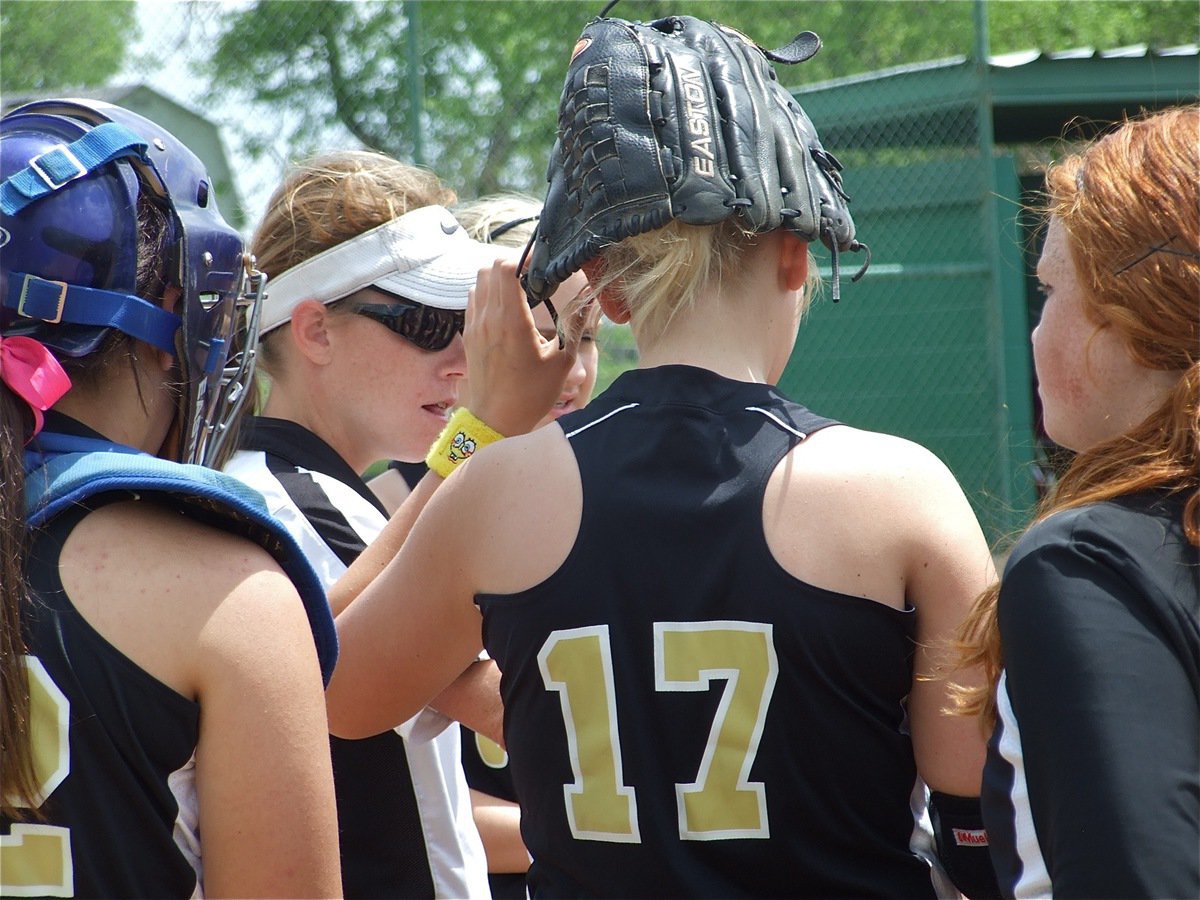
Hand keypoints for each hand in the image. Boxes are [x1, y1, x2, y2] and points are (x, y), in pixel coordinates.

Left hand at [465, 259, 579, 435]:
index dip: (524, 257)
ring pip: (479, 281)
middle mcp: (489, 318)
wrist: (495, 421)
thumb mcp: (562, 363)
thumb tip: (590, 300)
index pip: (507, 268)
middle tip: (531, 274)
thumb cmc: (531, 395)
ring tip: (518, 290)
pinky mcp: (469, 335)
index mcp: (512, 321)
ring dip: (497, 278)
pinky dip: (487, 294)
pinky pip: (473, 300)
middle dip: (512, 264)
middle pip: (490, 267)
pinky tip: (504, 309)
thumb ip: (575, 326)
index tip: (540, 262)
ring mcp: (475, 325)